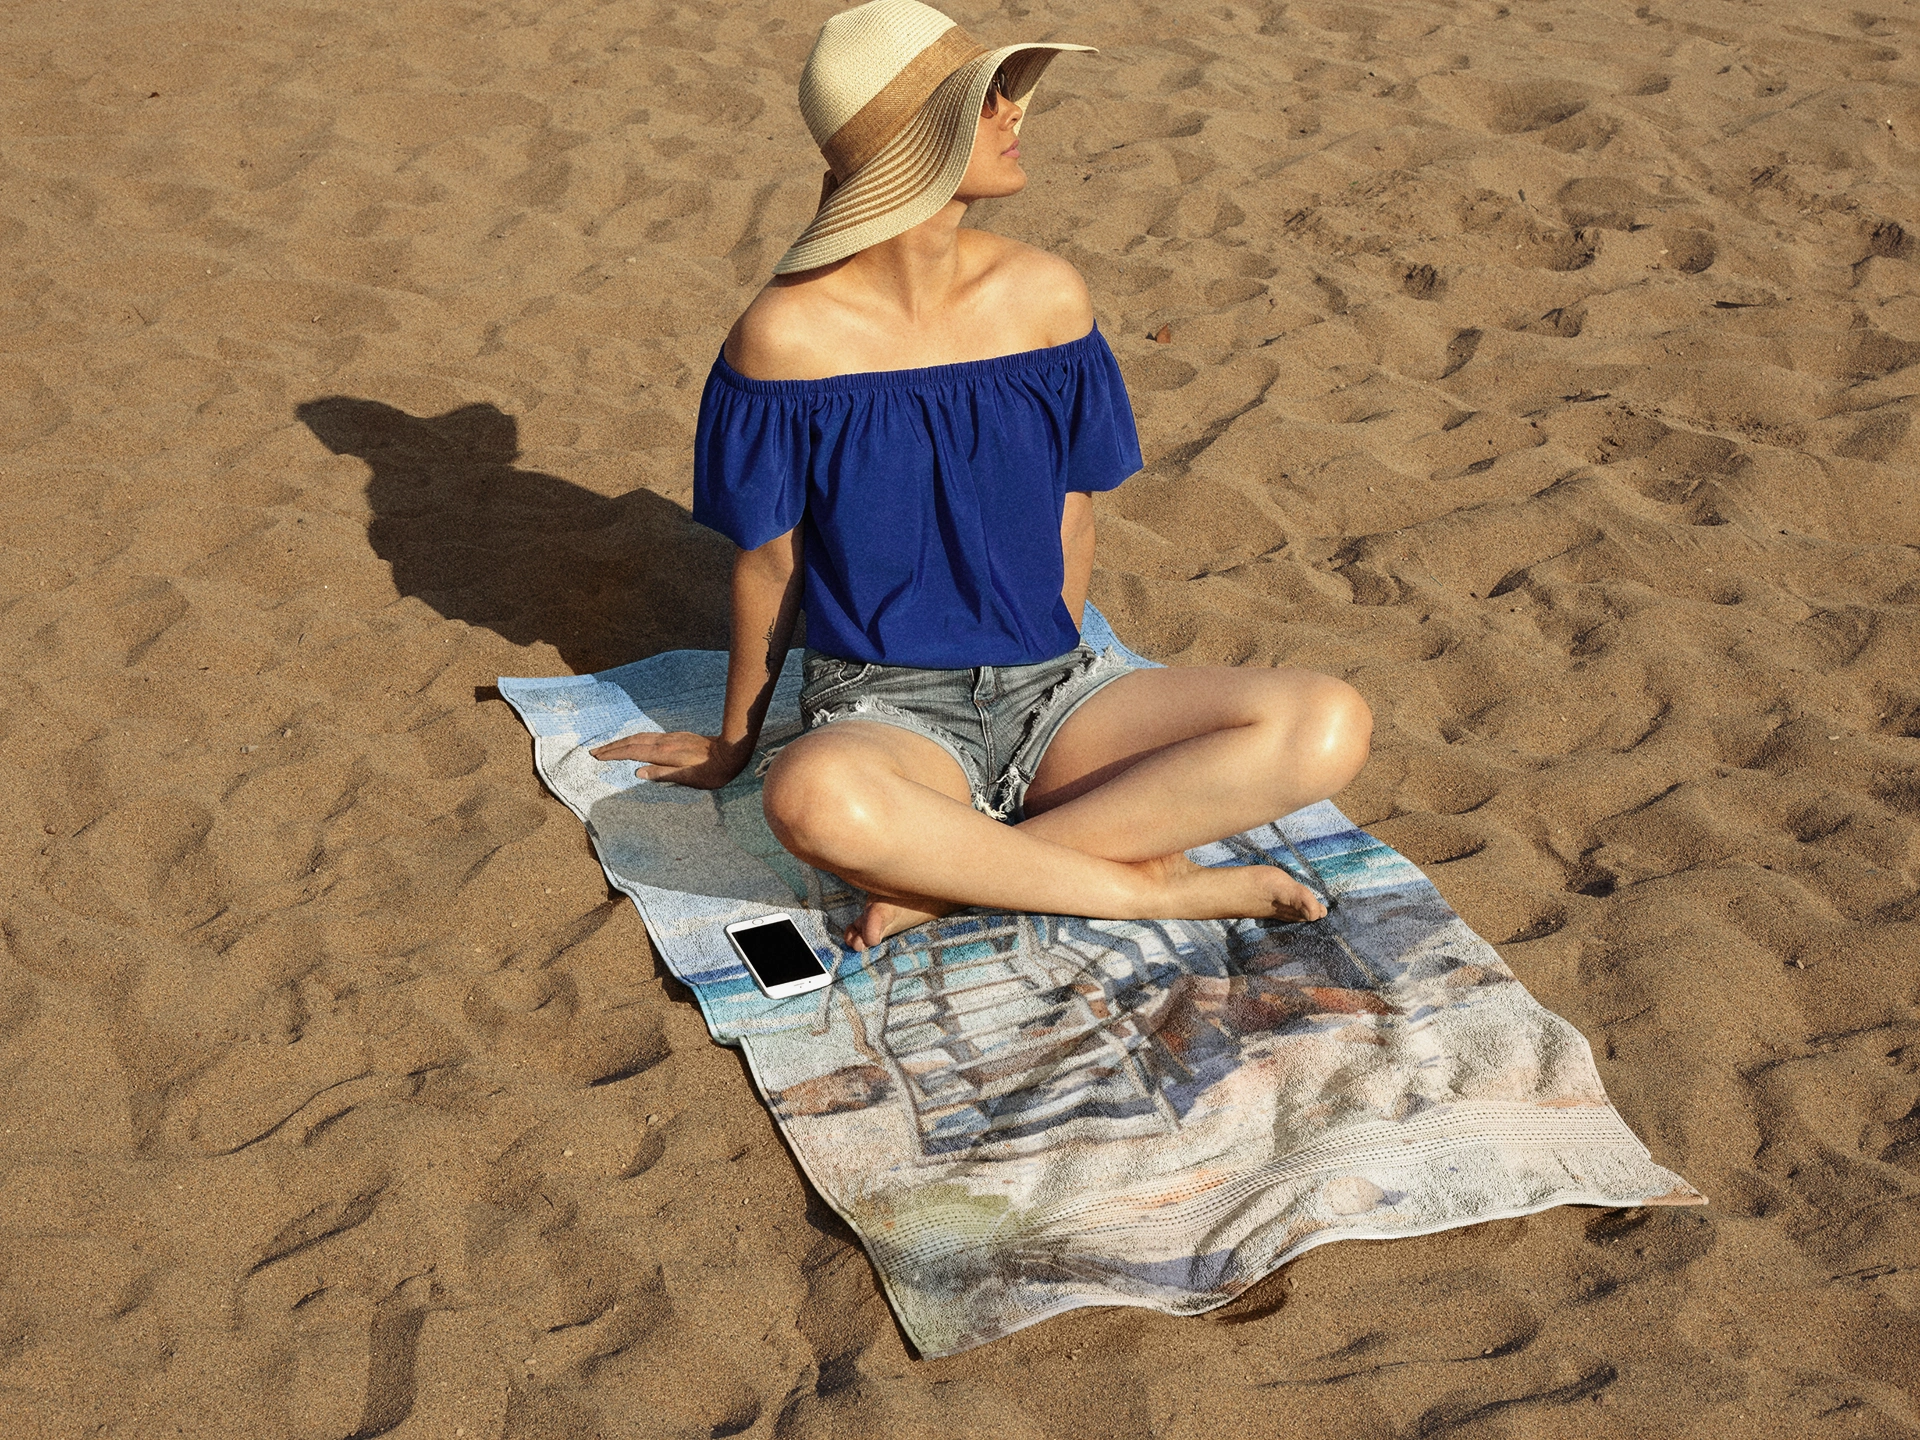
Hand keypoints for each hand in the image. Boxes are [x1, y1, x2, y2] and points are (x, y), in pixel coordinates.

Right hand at [587, 731, 750, 789]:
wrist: (731, 753)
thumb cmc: (712, 771)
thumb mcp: (688, 779)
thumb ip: (662, 774)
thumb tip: (638, 772)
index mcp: (664, 753)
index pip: (632, 752)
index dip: (613, 754)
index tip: (597, 756)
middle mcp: (665, 742)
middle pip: (632, 741)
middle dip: (612, 746)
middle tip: (595, 751)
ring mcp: (671, 738)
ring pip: (640, 737)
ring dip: (622, 742)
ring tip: (609, 747)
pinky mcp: (677, 738)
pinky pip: (649, 737)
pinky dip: (635, 740)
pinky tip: (635, 743)